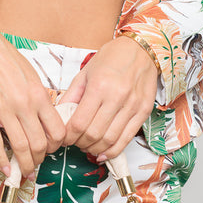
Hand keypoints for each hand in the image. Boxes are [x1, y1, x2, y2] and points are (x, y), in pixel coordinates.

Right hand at [0, 16, 67, 178]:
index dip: (56, 146)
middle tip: (35, 167)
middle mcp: (25, 104)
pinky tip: (5, 169)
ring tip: (22, 173)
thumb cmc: (4, 57)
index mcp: (39, 94)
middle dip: (39, 160)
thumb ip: (38, 97)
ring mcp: (4, 109)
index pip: (57, 130)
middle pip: (40, 144)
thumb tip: (44, 117)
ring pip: (21, 147)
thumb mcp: (30, 75)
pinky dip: (2, 160)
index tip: (49, 150)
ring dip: (23, 165)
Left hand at [55, 37, 158, 162]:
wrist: (142, 50)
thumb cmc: (112, 58)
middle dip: (80, 143)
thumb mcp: (85, 72)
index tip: (64, 138)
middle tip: (75, 142)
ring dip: (95, 148)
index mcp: (99, 86)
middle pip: (94, 134)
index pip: (79, 123)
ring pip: (110, 140)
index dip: (68, 136)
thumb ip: (72, 95)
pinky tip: (103, 153)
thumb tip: (59, 115)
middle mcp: (117, 97)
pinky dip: (113, 151)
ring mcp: (132, 106)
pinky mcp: (143, 112)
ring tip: (87, 146)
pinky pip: (127, 139)